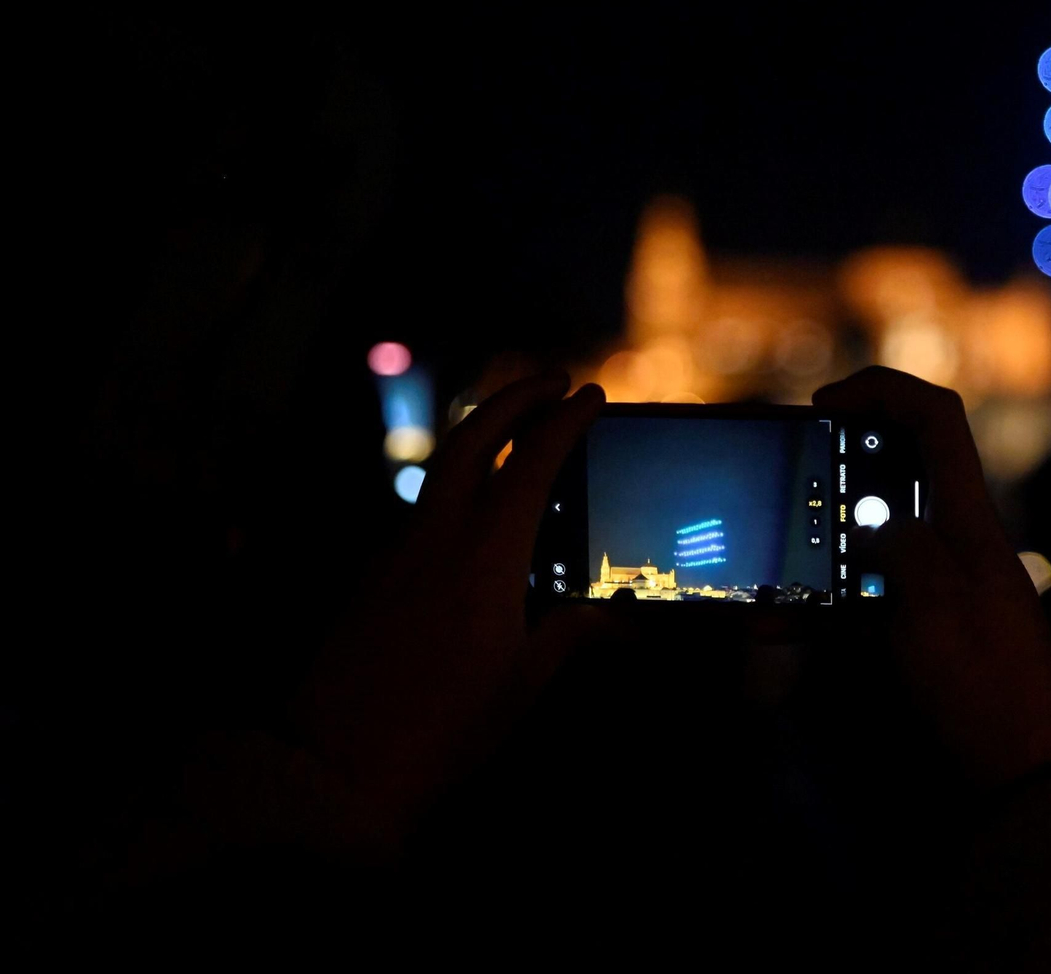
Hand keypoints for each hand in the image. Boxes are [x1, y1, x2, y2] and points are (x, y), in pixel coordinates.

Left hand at [294, 372, 609, 844]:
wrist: (335, 763)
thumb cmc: (443, 729)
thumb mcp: (523, 684)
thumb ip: (572, 636)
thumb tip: (623, 621)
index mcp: (486, 553)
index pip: (532, 463)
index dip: (565, 422)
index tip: (591, 394)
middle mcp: (437, 535)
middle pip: (472, 437)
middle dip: (513, 398)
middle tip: (550, 380)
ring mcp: (396, 551)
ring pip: (439, 469)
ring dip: (479, 436)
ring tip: (514, 433)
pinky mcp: (371, 576)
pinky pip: (419, 510)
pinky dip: (454, 487)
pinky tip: (470, 514)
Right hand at [813, 367, 1050, 786]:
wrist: (1021, 771)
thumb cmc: (982, 683)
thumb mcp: (936, 603)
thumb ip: (904, 546)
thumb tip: (878, 527)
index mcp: (970, 520)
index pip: (938, 419)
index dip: (883, 392)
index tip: (825, 406)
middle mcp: (957, 541)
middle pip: (900, 470)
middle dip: (839, 469)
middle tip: (789, 486)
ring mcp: (942, 585)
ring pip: (872, 536)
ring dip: (823, 542)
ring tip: (773, 567)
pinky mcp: (925, 629)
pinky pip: (867, 597)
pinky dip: (825, 602)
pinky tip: (781, 623)